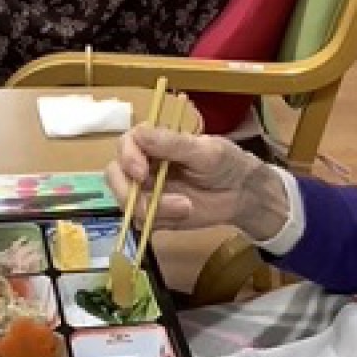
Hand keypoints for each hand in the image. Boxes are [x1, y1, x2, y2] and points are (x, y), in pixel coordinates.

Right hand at [107, 127, 289, 241]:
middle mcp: (143, 164)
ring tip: (187, 207)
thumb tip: (140, 134)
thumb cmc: (225, 163)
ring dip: (154, 209)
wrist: (241, 193)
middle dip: (129, 192)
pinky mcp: (153, 214)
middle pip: (115, 176)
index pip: (125, 144)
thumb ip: (172, 143)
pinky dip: (160, 221)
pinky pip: (142, 222)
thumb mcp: (204, 150)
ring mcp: (146, 191)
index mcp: (153, 142)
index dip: (128, 158)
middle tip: (153, 203)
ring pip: (127, 202)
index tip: (142, 173)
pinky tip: (183, 215)